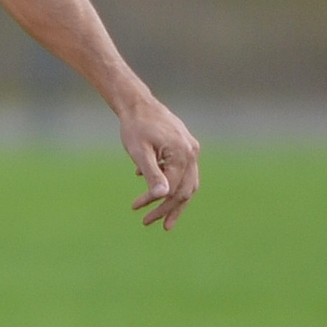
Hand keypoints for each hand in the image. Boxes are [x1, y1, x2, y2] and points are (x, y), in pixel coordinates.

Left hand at [119, 97, 200, 229]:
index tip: (136, 209)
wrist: (138, 103)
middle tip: (150, 223)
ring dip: (174, 200)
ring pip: (188, 182)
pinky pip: (184, 171)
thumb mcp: (139, 152)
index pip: (173, 189)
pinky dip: (172, 183)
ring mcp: (191, 149)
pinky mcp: (186, 146)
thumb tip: (162, 196)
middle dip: (168, 209)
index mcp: (182, 154)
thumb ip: (152, 174)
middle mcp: (192, 152)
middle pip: (186, 189)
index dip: (156, 203)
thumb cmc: (134, 127)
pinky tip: (154, 190)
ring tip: (160, 217)